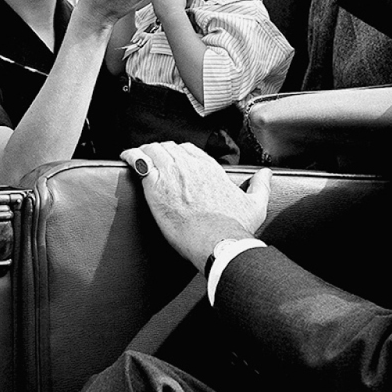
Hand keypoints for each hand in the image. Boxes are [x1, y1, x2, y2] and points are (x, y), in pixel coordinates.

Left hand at [123, 142, 270, 269]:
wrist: (218, 243)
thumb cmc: (234, 227)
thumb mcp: (255, 205)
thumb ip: (261, 186)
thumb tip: (266, 174)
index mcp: (210, 168)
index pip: (189, 150)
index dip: (179, 153)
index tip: (174, 161)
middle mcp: (190, 166)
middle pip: (169, 148)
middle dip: (161, 153)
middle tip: (154, 162)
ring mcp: (172, 173)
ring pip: (153, 150)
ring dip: (145, 152)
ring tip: (138, 157)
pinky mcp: (156, 185)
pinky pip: (139, 160)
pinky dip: (131, 156)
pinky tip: (126, 157)